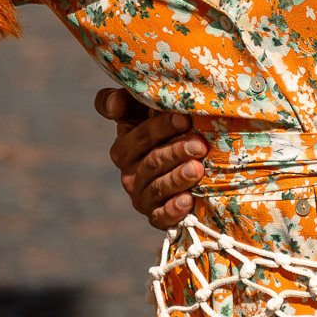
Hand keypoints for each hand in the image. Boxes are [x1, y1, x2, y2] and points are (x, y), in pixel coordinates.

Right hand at [97, 89, 211, 229]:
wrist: (187, 164)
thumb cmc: (166, 129)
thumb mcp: (144, 109)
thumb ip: (125, 100)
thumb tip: (116, 104)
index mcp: (125, 145)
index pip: (139, 136)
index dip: (159, 128)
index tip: (184, 119)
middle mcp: (130, 172)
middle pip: (152, 161)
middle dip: (176, 152)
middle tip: (200, 145)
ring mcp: (141, 195)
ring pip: (157, 188)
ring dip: (177, 178)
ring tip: (197, 169)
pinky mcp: (155, 216)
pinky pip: (160, 216)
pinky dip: (173, 210)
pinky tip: (188, 201)